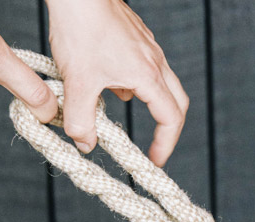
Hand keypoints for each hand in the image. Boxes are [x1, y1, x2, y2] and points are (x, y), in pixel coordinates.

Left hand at [47, 0, 188, 165]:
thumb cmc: (80, 28)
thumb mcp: (76, 82)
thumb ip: (81, 119)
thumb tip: (85, 145)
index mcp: (148, 77)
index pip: (171, 119)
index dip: (166, 145)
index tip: (154, 160)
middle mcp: (155, 62)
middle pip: (178, 103)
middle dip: (169, 128)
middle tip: (155, 144)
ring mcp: (148, 48)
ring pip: (162, 83)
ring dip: (149, 101)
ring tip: (117, 104)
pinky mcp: (136, 37)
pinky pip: (146, 66)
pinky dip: (135, 81)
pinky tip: (106, 77)